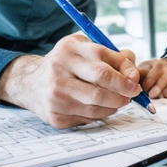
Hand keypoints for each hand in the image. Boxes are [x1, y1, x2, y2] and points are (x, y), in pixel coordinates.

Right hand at [0, 33, 142, 127]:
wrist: (31, 83)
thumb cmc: (67, 64)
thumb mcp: (86, 49)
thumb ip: (114, 56)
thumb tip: (134, 74)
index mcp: (69, 49)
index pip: (103, 63)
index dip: (125, 74)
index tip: (135, 81)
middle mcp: (58, 71)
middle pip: (100, 86)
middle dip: (123, 92)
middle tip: (132, 93)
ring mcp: (55, 95)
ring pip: (96, 106)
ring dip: (115, 105)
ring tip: (119, 99)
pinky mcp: (55, 115)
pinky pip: (88, 118)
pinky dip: (101, 113)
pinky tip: (101, 106)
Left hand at [137, 58, 166, 98]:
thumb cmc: (157, 70)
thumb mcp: (145, 68)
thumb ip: (137, 74)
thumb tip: (130, 82)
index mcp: (158, 64)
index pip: (149, 81)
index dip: (146, 88)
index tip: (145, 90)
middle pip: (164, 88)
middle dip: (158, 94)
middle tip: (155, 96)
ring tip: (165, 95)